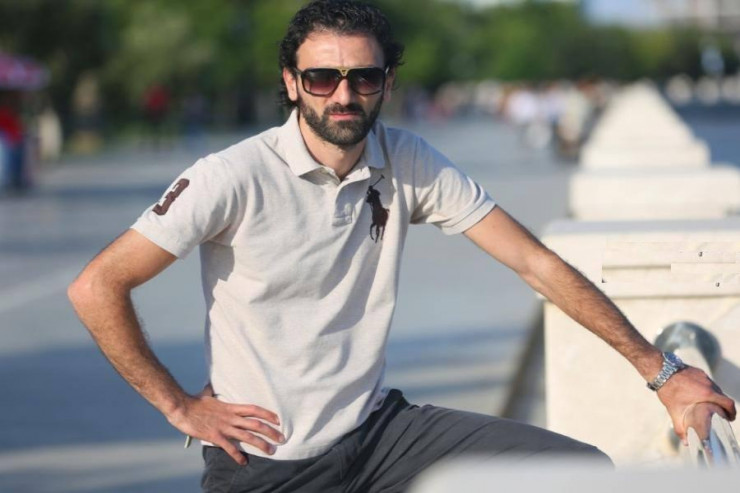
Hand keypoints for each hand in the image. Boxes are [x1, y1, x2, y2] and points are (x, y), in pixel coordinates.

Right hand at [168, 384, 283, 464]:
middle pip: (256, 424)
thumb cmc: (193, 401)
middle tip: (282, 438)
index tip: (278, 420)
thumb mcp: (207, 393)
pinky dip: (237, 456)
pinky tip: (244, 462)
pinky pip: (229, 448)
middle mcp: (230, 417)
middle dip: (271, 431)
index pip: (254, 409)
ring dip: (261, 444)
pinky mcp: (215, 436)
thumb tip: (210, 385)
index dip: (268, 414)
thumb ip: (212, 391)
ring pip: (247, 436)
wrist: (182, 407)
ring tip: (271, 451)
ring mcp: (224, 427)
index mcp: (230, 407)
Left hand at [656, 366, 736, 442]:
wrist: (660, 370)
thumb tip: (685, 442)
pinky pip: (706, 381)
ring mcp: (703, 376)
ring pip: (715, 388)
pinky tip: (700, 394)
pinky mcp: (697, 371)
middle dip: (724, 406)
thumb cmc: (668, 391)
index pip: (728, 403)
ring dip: (716, 397)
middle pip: (723, 396)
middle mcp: (708, 384)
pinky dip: (707, 388)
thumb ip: (680, 428)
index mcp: (707, 394)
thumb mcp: (674, 411)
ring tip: (712, 405)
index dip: (732, 412)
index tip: (730, 418)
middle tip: (722, 414)